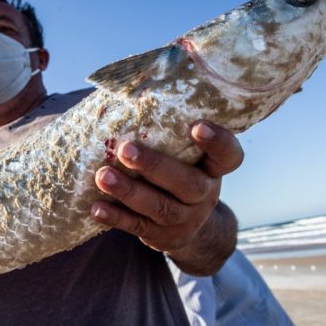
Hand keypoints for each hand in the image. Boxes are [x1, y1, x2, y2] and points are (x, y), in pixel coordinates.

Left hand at [90, 120, 242, 261]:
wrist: (187, 228)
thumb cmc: (177, 173)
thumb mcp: (185, 155)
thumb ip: (169, 132)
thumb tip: (123, 89)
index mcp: (213, 169)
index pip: (229, 156)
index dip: (218, 142)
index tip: (197, 126)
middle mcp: (205, 195)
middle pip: (187, 184)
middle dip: (155, 166)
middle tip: (125, 149)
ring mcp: (185, 219)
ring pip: (159, 207)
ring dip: (129, 191)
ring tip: (102, 176)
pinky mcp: (161, 236)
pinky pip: (137, 227)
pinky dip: (116, 218)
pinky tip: (96, 208)